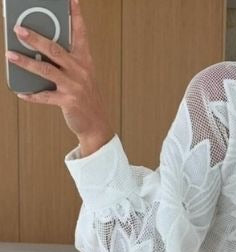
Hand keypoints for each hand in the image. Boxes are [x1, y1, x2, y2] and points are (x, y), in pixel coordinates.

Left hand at [5, 0, 113, 142]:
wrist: (96, 124)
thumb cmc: (85, 97)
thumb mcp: (81, 75)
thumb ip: (66, 61)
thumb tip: (38, 50)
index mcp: (84, 61)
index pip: (80, 34)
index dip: (76, 15)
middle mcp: (80, 71)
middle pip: (55, 50)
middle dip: (35, 38)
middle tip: (19, 29)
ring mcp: (74, 87)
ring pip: (46, 70)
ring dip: (26, 62)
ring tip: (11, 55)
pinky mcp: (68, 102)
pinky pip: (45, 97)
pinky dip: (32, 95)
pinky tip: (21, 92)